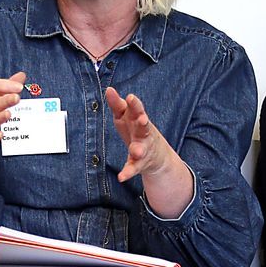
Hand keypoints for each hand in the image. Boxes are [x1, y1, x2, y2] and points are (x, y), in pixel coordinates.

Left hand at [109, 87, 193, 215]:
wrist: (156, 155)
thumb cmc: (136, 129)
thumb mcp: (126, 116)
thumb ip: (117, 104)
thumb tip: (109, 89)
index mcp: (139, 120)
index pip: (137, 110)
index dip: (134, 105)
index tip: (131, 97)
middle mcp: (144, 133)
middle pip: (144, 127)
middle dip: (143, 123)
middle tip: (143, 119)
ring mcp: (143, 149)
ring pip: (141, 149)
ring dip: (138, 149)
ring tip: (136, 151)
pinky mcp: (139, 164)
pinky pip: (133, 168)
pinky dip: (128, 172)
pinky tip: (122, 177)